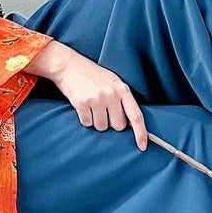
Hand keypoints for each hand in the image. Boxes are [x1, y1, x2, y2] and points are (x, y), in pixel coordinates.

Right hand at [25, 39, 147, 150]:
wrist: (69, 65)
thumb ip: (123, 99)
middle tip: (103, 111)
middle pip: (118, 125)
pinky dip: (84, 118)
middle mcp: (111, 94)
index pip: (136, 115)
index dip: (141, 133)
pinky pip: (87, 123)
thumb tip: (131, 123)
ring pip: (101, 126)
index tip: (142, 146)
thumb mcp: (113, 82)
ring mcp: (97, 98)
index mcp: (122, 89)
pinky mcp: (82, 103)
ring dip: (96, 121)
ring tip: (91, 106)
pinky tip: (82, 106)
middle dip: (111, 123)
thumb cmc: (92, 75)